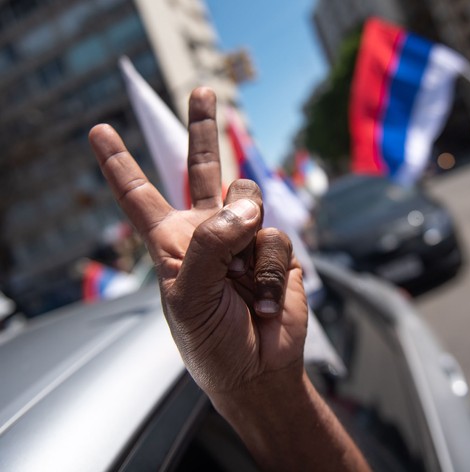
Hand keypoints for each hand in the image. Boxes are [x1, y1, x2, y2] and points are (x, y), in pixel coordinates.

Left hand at [88, 88, 307, 395]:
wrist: (258, 370)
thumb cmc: (212, 342)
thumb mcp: (191, 296)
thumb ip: (211, 243)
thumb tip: (246, 204)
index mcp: (172, 242)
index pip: (140, 196)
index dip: (119, 164)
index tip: (99, 132)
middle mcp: (208, 231)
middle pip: (204, 167)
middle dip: (203, 129)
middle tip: (202, 91)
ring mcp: (245, 239)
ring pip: (250, 201)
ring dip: (248, 245)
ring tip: (243, 283)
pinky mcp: (277, 251)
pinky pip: (278, 239)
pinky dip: (271, 273)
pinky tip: (263, 300)